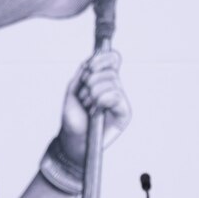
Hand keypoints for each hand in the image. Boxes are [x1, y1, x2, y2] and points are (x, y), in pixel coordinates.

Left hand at [58, 48, 131, 165]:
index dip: (103, 59)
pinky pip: (116, 96)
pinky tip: (96, 112)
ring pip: (112, 82)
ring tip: (88, 107)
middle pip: (110, 71)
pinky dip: (101, 101)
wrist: (74, 138)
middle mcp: (115, 87)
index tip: (90, 67)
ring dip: (93, 94)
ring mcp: (120, 100)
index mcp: (104, 79)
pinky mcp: (124, 112)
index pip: (113, 59)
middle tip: (84, 98)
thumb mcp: (74, 89)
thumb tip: (93, 59)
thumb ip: (83, 72)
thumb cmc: (73, 116)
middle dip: (90, 82)